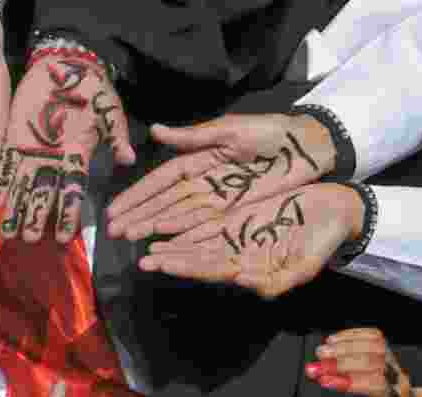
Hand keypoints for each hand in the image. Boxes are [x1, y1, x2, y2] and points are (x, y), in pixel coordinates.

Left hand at [0, 50, 132, 242]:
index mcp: (76, 158)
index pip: (72, 193)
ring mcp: (31, 150)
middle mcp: (52, 161)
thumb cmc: (92, 89)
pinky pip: (3, 163)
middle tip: (29, 239)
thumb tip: (129, 159)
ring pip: (21, 185)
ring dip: (14, 208)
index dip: (68, 215)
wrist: (67, 65)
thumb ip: (116, 136)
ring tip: (7, 231)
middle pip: (43, 195)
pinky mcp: (14, 137)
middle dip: (36, 217)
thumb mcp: (109, 111)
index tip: (65, 238)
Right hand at [106, 113, 335, 239]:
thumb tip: (154, 131)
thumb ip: (192, 137)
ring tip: (130, 238)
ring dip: (153, 227)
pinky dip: (182, 234)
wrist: (307, 146)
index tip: (115, 209)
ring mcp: (216, 199)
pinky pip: (202, 225)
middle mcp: (201, 182)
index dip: (137, 195)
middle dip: (138, 216)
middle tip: (113, 231)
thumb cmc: (270, 131)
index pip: (160, 181)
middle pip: (163, 202)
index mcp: (197, 159)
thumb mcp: (229, 130)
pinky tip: (163, 242)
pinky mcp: (233, 212)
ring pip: (178, 216)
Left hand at [141, 183, 363, 298]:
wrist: (336, 211)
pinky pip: (208, 222)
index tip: (160, 264)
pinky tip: (167, 224)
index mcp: (248, 268)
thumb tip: (242, 281)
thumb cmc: (323, 242)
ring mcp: (235, 236)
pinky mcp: (238, 218)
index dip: (184, 267)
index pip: (209, 269)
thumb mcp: (304, 266)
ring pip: (197, 242)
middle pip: (196, 257)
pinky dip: (188, 225)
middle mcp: (236, 254)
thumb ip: (275, 281)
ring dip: (172, 244)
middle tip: (142, 259)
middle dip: (169, 258)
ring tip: (146, 244)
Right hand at [307, 328, 421, 396]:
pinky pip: (375, 337)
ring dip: (345, 346)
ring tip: (322, 351)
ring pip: (375, 346)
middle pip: (373, 362)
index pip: (376, 386)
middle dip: (341, 362)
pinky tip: (335, 340)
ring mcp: (394, 365)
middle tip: (315, 366)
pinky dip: (353, 335)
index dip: (349, 381)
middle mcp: (396, 381)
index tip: (324, 382)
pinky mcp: (389, 355)